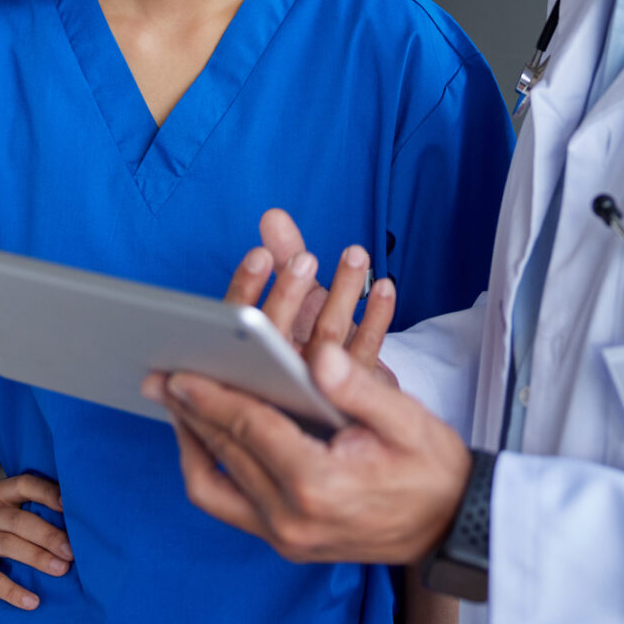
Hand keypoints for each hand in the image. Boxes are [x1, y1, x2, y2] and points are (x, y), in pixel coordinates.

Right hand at [0, 474, 71, 609]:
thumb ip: (17, 507)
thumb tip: (65, 524)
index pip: (25, 484)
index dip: (48, 492)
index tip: (71, 504)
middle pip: (20, 520)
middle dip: (50, 534)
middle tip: (74, 550)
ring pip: (9, 546)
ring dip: (38, 557)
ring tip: (62, 569)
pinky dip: (12, 591)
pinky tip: (31, 601)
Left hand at [144, 342, 470, 565]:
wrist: (451, 525)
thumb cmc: (431, 468)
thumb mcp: (407, 418)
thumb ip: (358, 386)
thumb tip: (318, 353)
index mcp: (319, 484)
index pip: (251, 430)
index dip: (214, 395)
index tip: (183, 370)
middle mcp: (292, 519)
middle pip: (225, 454)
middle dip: (191, 412)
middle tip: (163, 378)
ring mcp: (286, 537)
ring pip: (215, 487)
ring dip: (193, 443)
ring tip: (177, 407)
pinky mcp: (286, 541)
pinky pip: (230, 505)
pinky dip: (211, 470)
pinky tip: (206, 440)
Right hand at [226, 209, 396, 384]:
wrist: (340, 408)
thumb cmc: (308, 340)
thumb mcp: (294, 299)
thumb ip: (282, 258)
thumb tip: (273, 215)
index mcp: (249, 354)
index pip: (239, 322)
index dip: (248, 289)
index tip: (260, 255)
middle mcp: (274, 375)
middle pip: (278, 335)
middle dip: (290, 293)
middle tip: (305, 259)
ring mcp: (314, 388)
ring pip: (326, 339)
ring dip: (342, 293)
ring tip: (355, 255)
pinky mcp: (353, 395)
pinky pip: (366, 353)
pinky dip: (376, 318)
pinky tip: (384, 287)